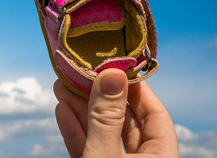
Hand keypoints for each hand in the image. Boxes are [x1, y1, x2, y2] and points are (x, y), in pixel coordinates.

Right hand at [54, 69, 178, 157]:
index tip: (115, 66)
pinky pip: (88, 149)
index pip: (155, 115)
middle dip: (98, 96)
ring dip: (80, 111)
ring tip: (62, 86)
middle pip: (123, 122)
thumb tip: (112, 74)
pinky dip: (75, 132)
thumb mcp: (105, 155)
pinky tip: (62, 110)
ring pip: (101, 134)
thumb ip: (107, 118)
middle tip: (80, 73)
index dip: (135, 88)